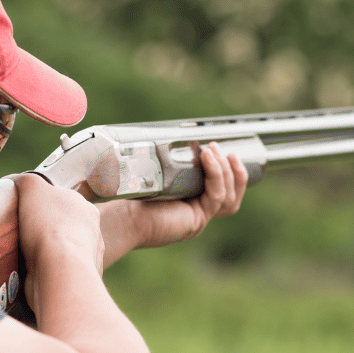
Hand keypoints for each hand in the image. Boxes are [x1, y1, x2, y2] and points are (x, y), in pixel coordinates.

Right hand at [15, 173, 104, 308]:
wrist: (60, 269)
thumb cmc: (48, 225)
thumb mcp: (32, 188)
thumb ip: (26, 181)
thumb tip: (17, 181)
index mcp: (85, 207)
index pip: (64, 202)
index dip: (43, 206)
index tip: (26, 213)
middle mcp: (92, 231)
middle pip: (64, 227)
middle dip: (45, 231)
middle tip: (23, 235)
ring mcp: (89, 257)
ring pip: (64, 251)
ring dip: (47, 254)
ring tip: (25, 256)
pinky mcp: (79, 278)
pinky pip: (61, 273)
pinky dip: (49, 272)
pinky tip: (34, 273)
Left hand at [97, 142, 248, 262]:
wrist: (121, 217)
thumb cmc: (130, 196)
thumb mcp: (155, 174)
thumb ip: (166, 161)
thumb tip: (169, 132)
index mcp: (192, 204)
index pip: (223, 191)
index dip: (230, 173)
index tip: (225, 151)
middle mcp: (198, 214)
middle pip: (232, 196)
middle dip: (233, 170)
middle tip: (217, 146)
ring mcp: (199, 219)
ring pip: (229, 197)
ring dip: (226, 171)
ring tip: (213, 149)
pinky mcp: (196, 220)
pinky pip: (216, 197)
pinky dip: (216, 175)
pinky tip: (207, 158)